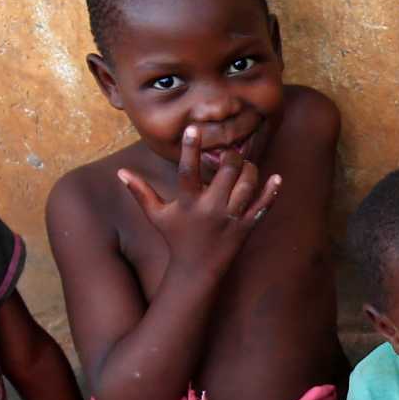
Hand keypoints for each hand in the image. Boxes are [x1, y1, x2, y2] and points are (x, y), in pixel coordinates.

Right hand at [117, 125, 282, 277]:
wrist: (196, 271)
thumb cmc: (176, 239)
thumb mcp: (156, 215)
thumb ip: (141, 192)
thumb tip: (121, 172)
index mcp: (188, 202)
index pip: (187, 170)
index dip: (190, 149)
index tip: (194, 128)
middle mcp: (211, 208)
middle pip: (227, 172)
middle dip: (230, 157)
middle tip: (229, 154)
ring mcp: (230, 218)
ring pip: (247, 184)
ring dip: (249, 169)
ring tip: (244, 166)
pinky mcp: (245, 227)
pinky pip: (262, 206)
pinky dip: (271, 191)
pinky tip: (277, 178)